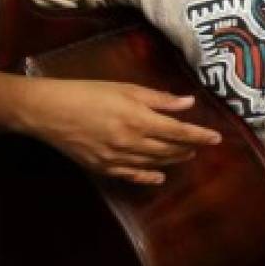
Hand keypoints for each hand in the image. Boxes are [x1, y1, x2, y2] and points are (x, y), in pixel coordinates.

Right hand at [20, 78, 221, 184]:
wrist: (48, 111)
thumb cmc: (88, 93)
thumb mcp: (126, 89)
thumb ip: (159, 99)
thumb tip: (188, 103)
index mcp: (139, 120)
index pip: (179, 131)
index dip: (199, 135)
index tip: (217, 138)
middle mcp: (131, 143)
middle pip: (168, 149)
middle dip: (188, 147)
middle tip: (202, 145)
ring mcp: (116, 159)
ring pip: (153, 162)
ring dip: (173, 160)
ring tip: (187, 155)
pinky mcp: (102, 168)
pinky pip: (131, 175)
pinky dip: (148, 176)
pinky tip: (158, 176)